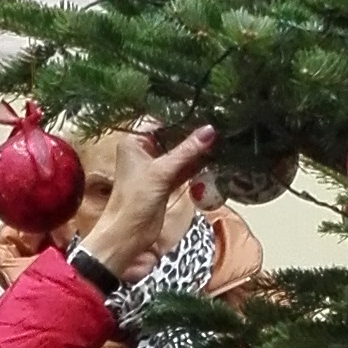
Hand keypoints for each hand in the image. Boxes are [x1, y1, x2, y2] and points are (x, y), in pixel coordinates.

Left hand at [82, 118, 218, 284]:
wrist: (128, 235)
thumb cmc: (134, 200)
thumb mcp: (162, 171)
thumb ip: (187, 151)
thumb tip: (209, 131)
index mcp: (135, 141)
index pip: (160, 121)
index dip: (181, 117)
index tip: (204, 113)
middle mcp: (144, 151)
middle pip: (172, 136)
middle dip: (192, 134)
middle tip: (217, 126)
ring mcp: (155, 167)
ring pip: (180, 153)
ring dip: (197, 150)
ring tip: (220, 140)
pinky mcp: (165, 182)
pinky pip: (184, 168)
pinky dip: (196, 165)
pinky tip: (213, 158)